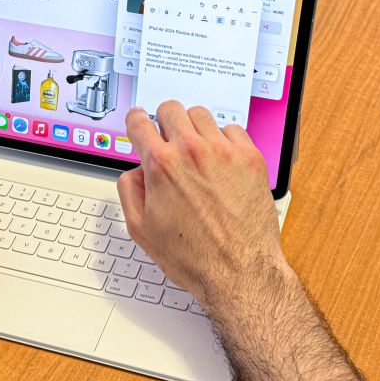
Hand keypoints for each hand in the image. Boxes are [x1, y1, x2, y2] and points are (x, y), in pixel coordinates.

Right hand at [117, 102, 281, 305]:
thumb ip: (129, 190)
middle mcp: (192, 151)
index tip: (139, 121)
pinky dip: (224, 139)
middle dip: (164, 122)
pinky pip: (233, 129)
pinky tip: (221, 158)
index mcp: (162, 165)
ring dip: (193, 128)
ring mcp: (224, 152)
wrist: (239, 271)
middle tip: (167, 138)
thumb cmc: (194, 256)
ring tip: (195, 150)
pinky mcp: (251, 158)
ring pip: (202, 115)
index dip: (135, 121)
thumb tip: (135, 172)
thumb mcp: (141, 229)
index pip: (139, 122)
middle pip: (171, 109)